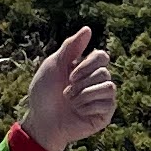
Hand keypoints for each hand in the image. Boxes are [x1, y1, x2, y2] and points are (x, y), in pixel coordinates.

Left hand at [19, 27, 118, 150]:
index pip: (102, 57)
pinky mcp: (105, 114)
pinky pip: (108, 103)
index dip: (89, 64)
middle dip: (82, 83)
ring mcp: (102, 99)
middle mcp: (96, 82)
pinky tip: (79, 112)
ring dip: (85, 95)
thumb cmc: (44, 94)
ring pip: (109, 87)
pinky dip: (89, 107)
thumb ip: (70, 47)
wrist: (41, 121)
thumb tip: (88, 29)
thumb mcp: (54, 65)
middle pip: (104, 72)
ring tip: (71, 102)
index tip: (71, 74)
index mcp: (86, 69)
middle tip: (66, 91)